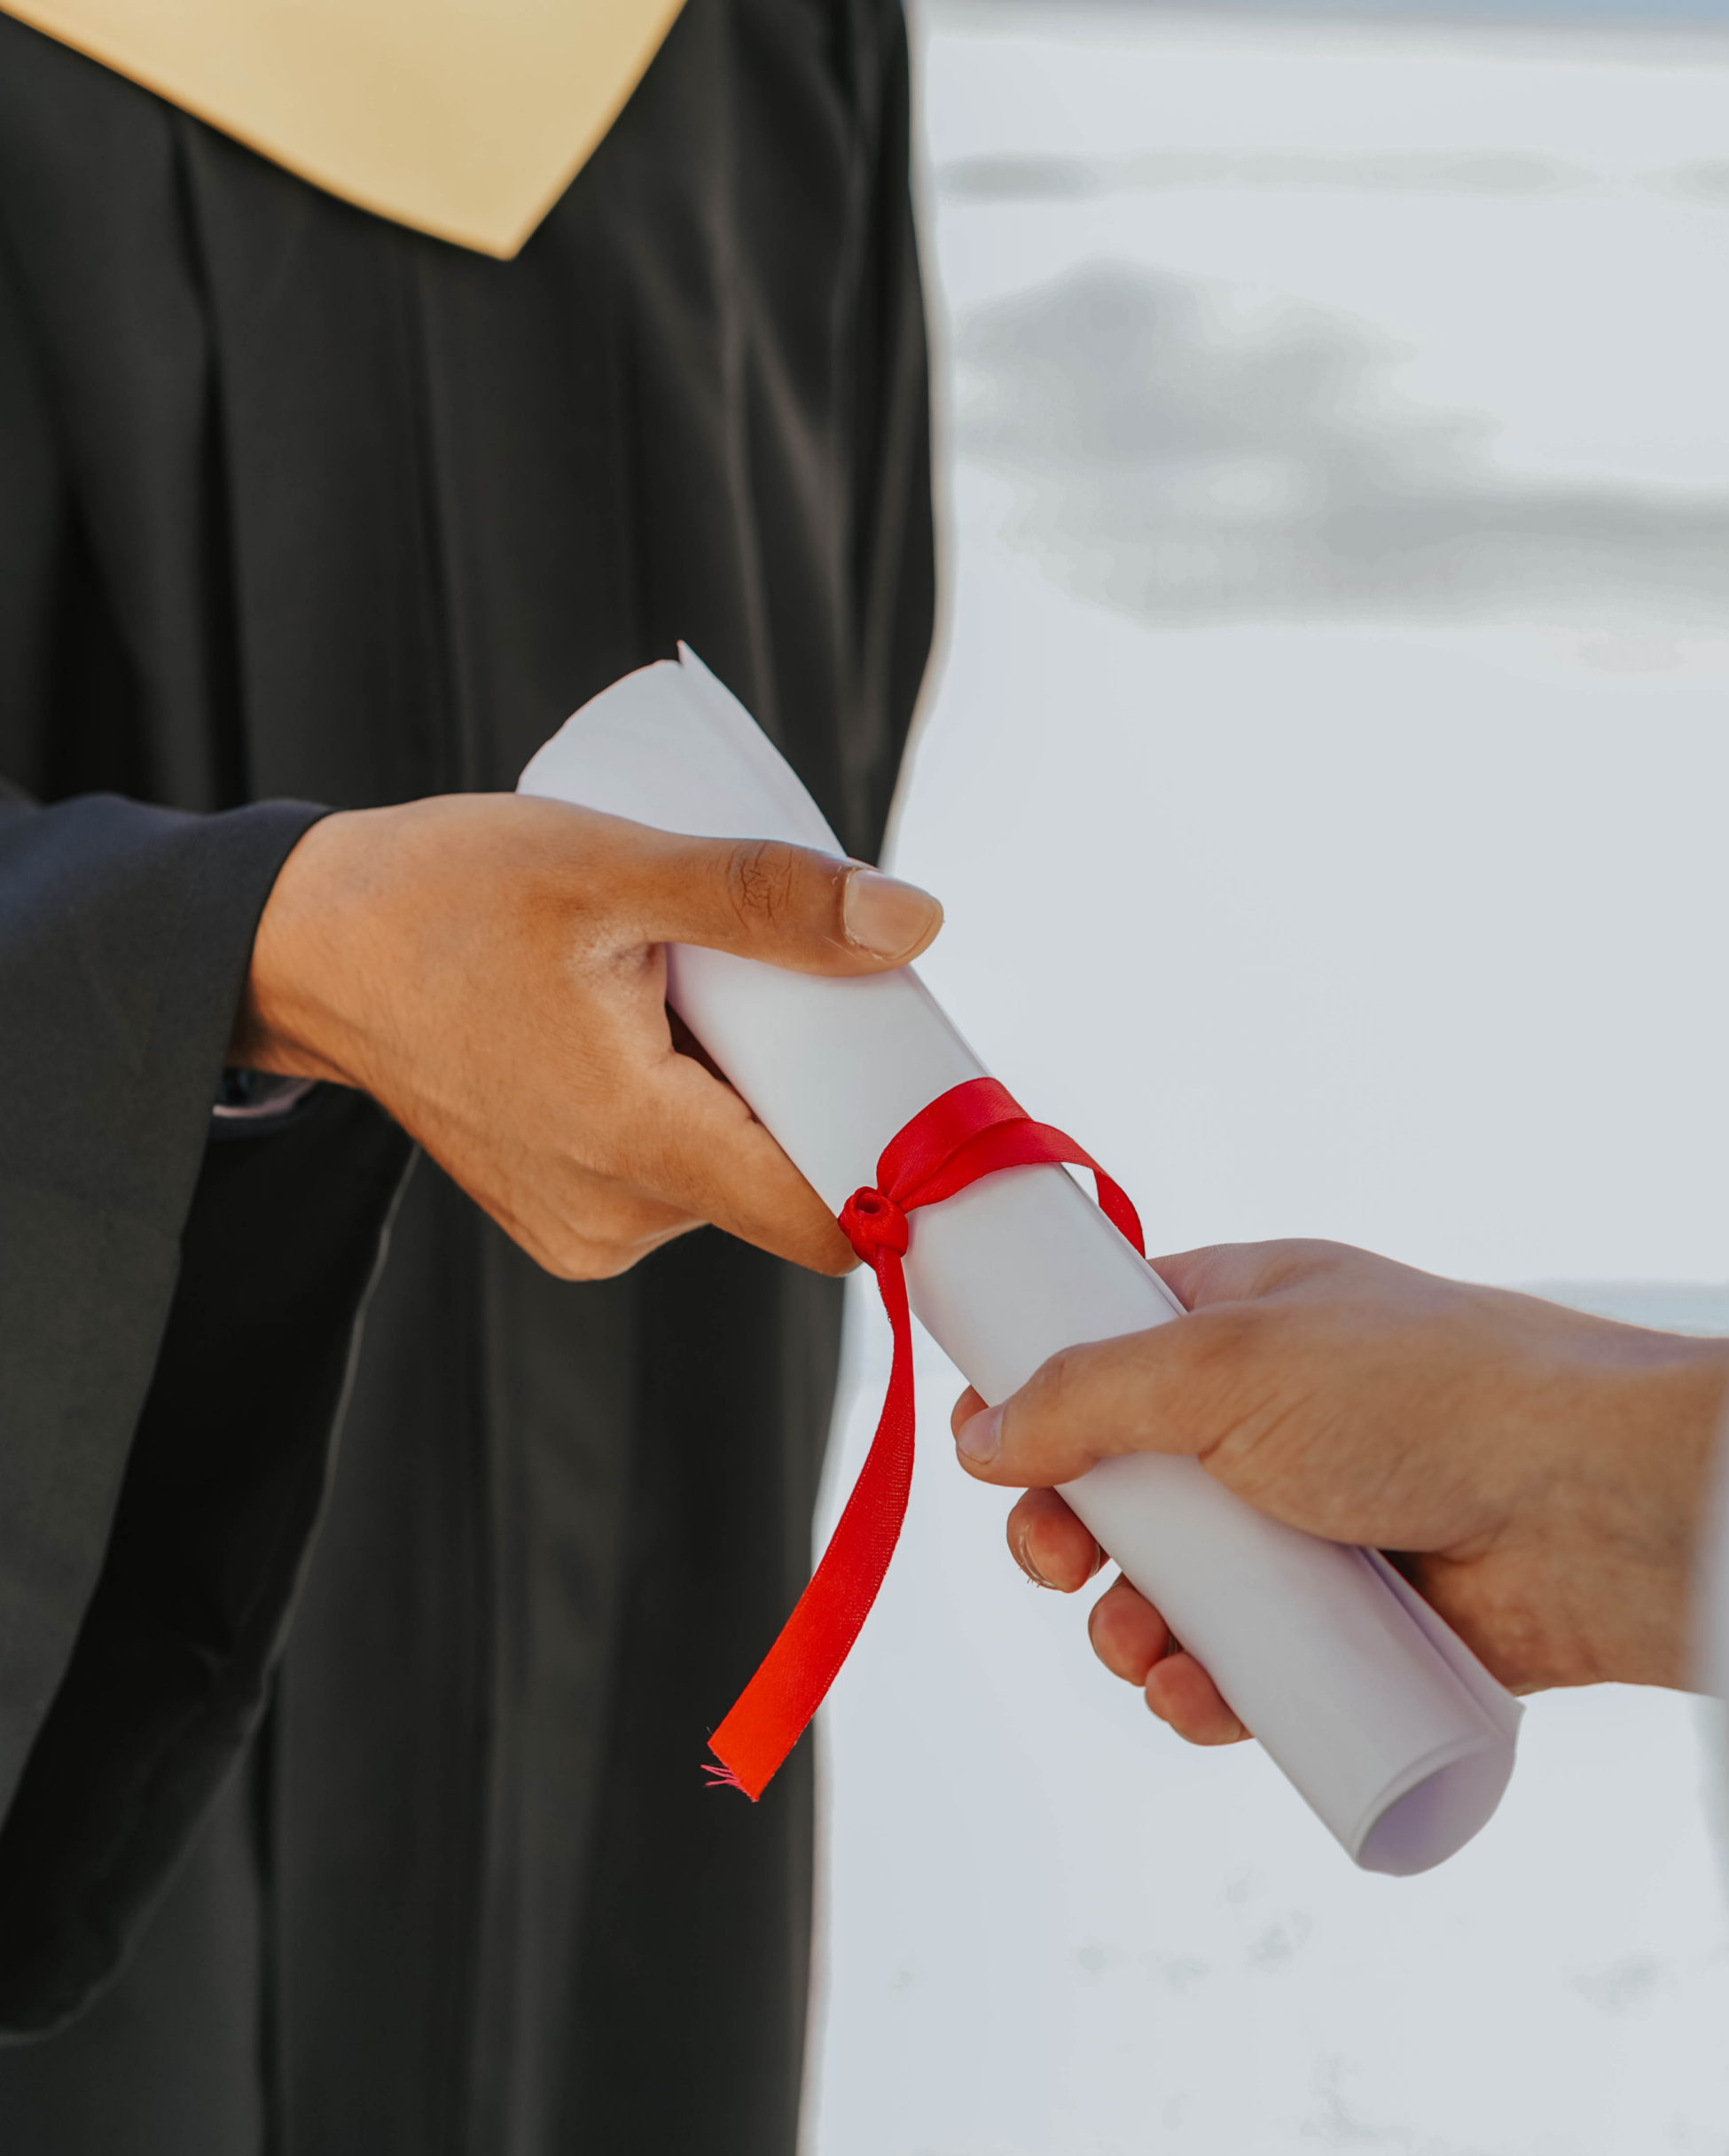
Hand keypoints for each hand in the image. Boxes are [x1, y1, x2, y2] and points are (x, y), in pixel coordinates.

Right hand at [232, 793, 941, 1277]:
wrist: (310, 950)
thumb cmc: (444, 898)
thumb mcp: (612, 869)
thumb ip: (765, 897)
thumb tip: (913, 924)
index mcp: (636, 1147)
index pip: (830, 1216)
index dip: (904, 1160)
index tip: (935, 1083)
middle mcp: (616, 1219)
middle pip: (788, 1184)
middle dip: (819, 1092)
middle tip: (797, 979)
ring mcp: (585, 1230)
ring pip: (734, 1178)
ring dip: (751, 1096)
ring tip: (697, 993)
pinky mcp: (565, 1219)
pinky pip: (677, 1178)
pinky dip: (696, 1111)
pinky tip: (658, 1032)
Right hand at [951, 1240, 1728, 1744]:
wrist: (1592, 1505)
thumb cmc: (1424, 1392)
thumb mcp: (1222, 1362)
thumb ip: (1084, 1395)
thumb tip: (979, 1436)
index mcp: (1245, 1320)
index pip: (1110, 1348)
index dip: (1040, 1398)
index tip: (988, 1446)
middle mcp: (1272, 1418)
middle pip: (1125, 1484)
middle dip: (1068, 1534)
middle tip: (1055, 1563)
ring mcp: (1313, 1524)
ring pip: (1177, 1589)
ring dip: (1129, 1628)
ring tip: (1138, 1646)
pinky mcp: (1354, 1624)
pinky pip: (1247, 1667)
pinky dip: (1204, 1691)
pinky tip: (1193, 1699)